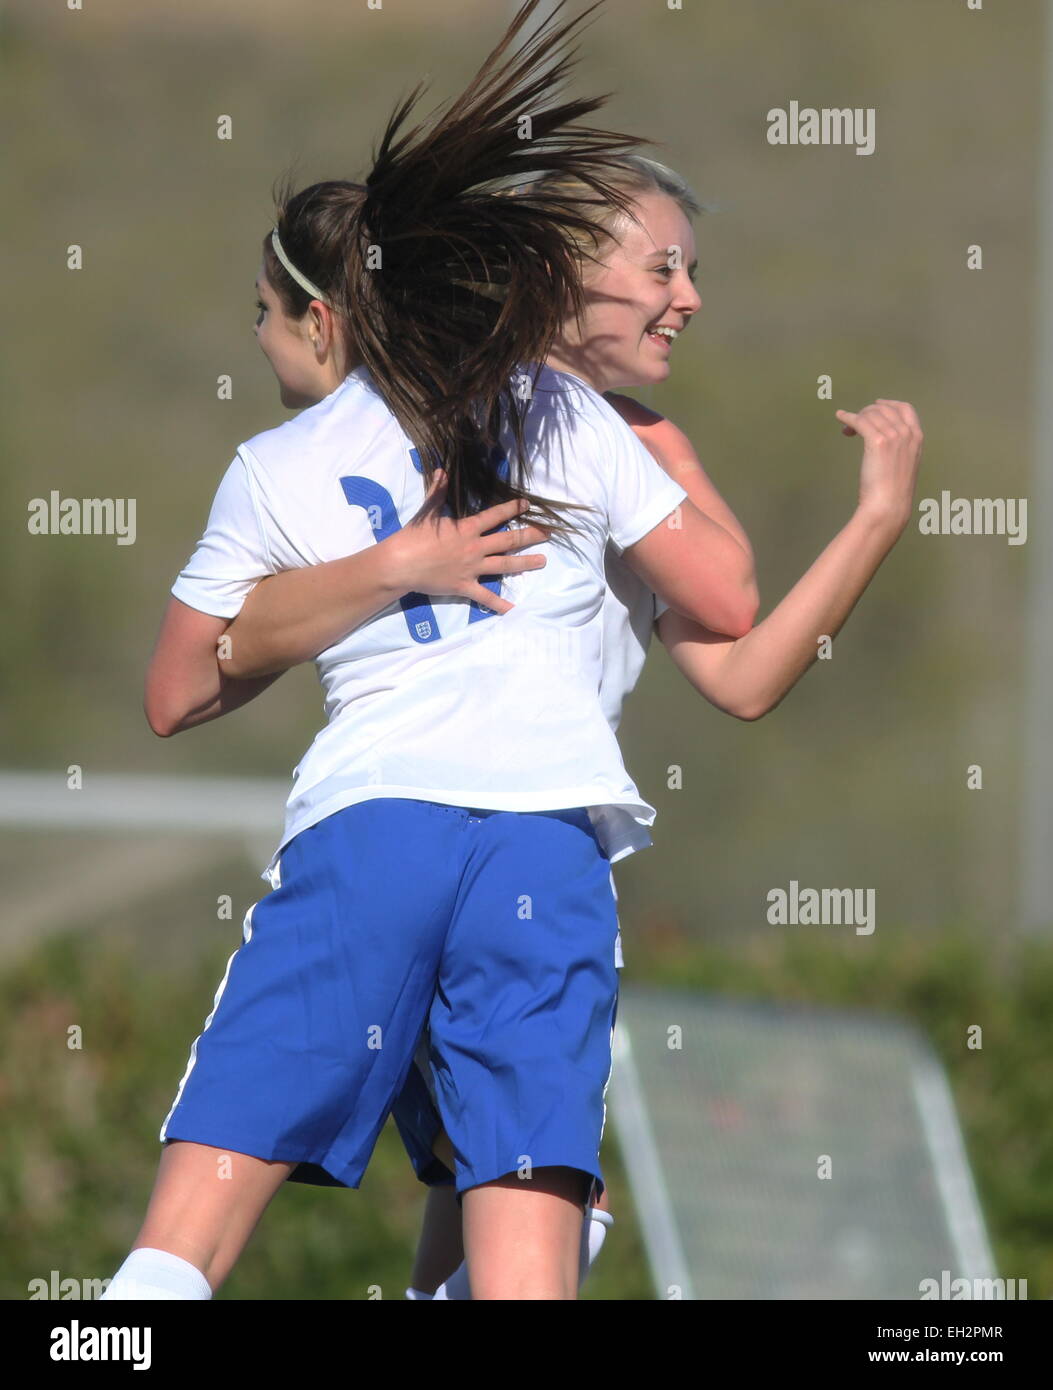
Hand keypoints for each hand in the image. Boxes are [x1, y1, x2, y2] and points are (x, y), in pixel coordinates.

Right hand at [388, 469, 549, 613]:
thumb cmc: (412, 536)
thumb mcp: (426, 511)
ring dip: (525, 563)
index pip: (495, 516)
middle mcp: (474, 547)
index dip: (512, 509)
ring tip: (542, 561)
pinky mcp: (465, 586)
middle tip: (547, 534)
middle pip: (508, 540)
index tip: (527, 506)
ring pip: (505, 565)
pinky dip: (501, 604)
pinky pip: (486, 597)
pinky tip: (515, 609)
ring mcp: (472, 568)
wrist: (400, 563)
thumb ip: (437, 492)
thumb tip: (442, 470)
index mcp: (467, 528)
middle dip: (530, 536)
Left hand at [835, 399, 922, 529]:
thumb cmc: (894, 491)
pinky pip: (860, 421)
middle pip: (885, 410)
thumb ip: (900, 449)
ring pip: (871, 414)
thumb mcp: (905, 465)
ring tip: (847, 428)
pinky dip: (848, 417)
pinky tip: (840, 417)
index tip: (876, 404)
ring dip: (857, 417)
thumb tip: (883, 440)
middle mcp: (907, 433)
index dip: (889, 404)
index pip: (905, 409)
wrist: (889, 505)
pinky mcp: (877, 442)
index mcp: (917, 438)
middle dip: (868, 412)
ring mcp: (894, 436)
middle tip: (856, 422)